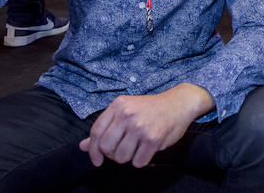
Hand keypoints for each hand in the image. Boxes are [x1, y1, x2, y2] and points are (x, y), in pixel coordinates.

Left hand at [79, 84, 212, 167]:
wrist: (180, 103)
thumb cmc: (152, 108)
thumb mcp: (126, 111)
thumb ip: (105, 128)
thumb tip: (83, 146)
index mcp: (118, 105)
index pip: (96, 132)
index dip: (93, 150)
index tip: (96, 159)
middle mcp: (127, 114)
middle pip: (107, 148)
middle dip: (113, 155)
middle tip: (123, 150)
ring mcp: (140, 126)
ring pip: (121, 157)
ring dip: (128, 157)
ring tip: (137, 147)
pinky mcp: (153, 138)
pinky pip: (138, 162)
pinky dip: (141, 160)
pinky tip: (147, 150)